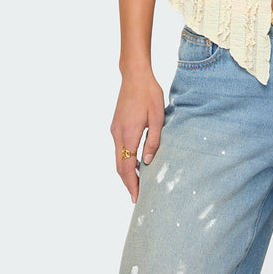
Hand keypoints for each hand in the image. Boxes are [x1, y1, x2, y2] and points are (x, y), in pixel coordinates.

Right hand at [110, 70, 163, 201]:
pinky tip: (135, 164)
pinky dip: (125, 160)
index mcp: (128, 133)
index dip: (132, 184)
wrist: (134, 75)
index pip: (127, 167)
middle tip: (137, 197)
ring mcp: (114, 130)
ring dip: (126, 172)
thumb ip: (153, 140)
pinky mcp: (115, 126)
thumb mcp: (157, 116)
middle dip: (128, 183)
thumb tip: (148, 162)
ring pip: (117, 158)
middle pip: (119, 166)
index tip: (137, 197)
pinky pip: (118, 149)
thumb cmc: (149, 93)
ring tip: (138, 184)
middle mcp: (117, 134)